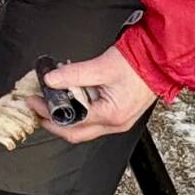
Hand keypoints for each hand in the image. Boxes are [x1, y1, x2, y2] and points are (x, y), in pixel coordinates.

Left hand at [30, 46, 156, 143]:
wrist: (159, 61)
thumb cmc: (138, 64)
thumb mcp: (101, 66)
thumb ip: (74, 74)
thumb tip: (51, 79)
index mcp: (111, 115)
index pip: (70, 122)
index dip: (48, 113)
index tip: (34, 101)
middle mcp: (115, 124)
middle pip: (75, 133)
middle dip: (53, 122)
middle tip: (37, 107)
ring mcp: (117, 122)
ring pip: (84, 128)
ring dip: (65, 117)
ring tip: (52, 101)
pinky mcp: (118, 115)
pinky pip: (93, 120)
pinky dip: (78, 112)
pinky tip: (71, 99)